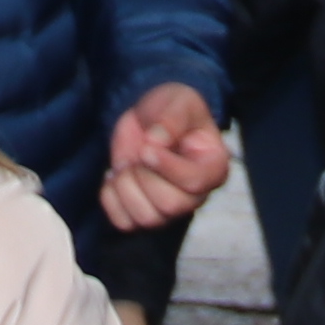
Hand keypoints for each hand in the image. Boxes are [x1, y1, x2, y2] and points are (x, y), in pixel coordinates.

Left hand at [102, 83, 229, 229]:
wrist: (148, 118)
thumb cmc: (172, 109)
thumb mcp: (179, 101)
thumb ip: (172, 118)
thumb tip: (156, 142)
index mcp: (213, 168)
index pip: (194, 182)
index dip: (167, 167)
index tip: (146, 147)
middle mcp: (195, 196)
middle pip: (170, 205)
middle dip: (145, 175)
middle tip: (139, 151)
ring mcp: (169, 210)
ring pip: (147, 219)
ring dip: (126, 186)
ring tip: (126, 163)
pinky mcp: (142, 214)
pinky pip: (124, 222)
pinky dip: (111, 198)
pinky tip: (114, 176)